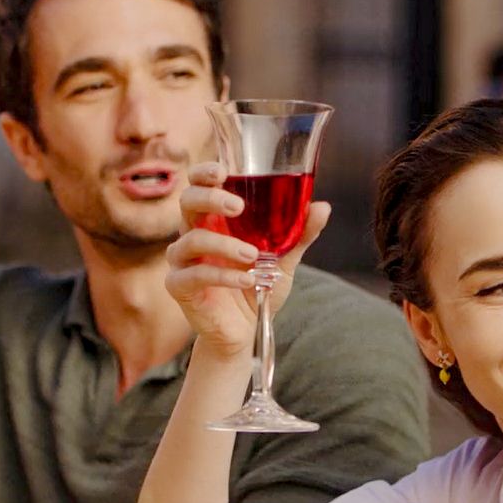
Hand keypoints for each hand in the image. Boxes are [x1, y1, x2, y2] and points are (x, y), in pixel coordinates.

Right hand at [164, 162, 329, 357]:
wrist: (246, 332)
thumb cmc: (259, 288)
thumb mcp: (284, 260)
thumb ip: (299, 234)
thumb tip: (323, 207)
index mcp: (214, 220)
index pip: (198, 185)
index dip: (204, 172)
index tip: (223, 170)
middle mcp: (193, 234)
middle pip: (187, 202)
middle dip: (211, 199)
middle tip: (239, 207)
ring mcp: (183, 261)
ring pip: (190, 240)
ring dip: (223, 244)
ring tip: (253, 256)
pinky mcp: (179, 287)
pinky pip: (194, 274)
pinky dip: (222, 276)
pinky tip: (247, 280)